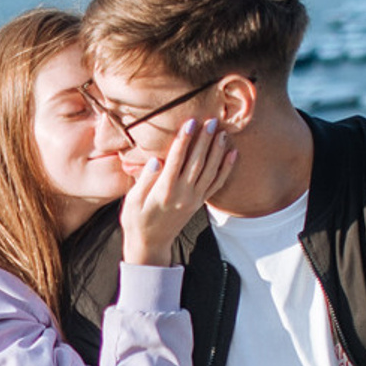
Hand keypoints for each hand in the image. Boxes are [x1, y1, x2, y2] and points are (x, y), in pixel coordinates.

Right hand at [120, 119, 234, 264]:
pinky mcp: (199, 203)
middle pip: (196, 162)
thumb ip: (144, 180)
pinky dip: (226, 168)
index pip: (176, 160)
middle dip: (204, 140)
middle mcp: (182, 195)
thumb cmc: (136, 221)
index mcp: (164, 192)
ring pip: (210, 171)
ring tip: (223, 132)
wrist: (150, 245)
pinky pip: (216, 184)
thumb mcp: (132, 201)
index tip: (190, 122)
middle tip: (212, 120)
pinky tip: (232, 154)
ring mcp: (193, 199)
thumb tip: (156, 160)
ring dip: (217, 151)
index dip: (184, 140)